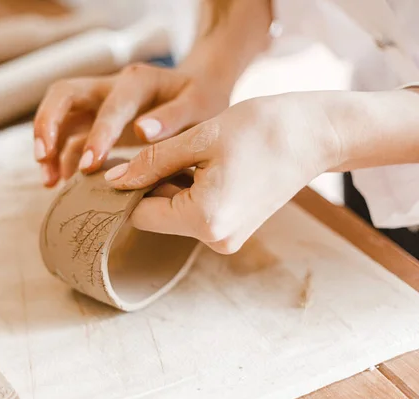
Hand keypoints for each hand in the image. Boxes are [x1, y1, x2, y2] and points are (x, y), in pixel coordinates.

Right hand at [33, 62, 230, 186]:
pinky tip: (59, 181)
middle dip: (47, 123)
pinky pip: (70, 135)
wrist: (198, 89)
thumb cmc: (201, 99)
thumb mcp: (200, 106)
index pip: (110, 106)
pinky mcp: (97, 120)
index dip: (97, 135)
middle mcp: (112, 86)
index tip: (90, 166)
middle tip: (42, 157)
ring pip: (60, 113)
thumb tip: (142, 132)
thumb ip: (174, 118)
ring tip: (48, 179)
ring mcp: (101, 102)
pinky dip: (61, 157)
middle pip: (65, 93)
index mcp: (138, 82)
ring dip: (47, 143)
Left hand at [104, 92, 346, 253]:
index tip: (119, 164)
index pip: (140, 214)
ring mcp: (227, 238)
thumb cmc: (262, 128)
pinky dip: (189, 190)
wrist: (315, 134)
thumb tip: (113, 180)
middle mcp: (215, 239)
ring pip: (175, 213)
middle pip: (158, 216)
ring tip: (190, 152)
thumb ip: (151, 162)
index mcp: (205, 219)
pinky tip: (202, 164)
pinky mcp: (234, 230)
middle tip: (157, 149)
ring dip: (170, 185)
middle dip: (149, 185)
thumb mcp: (199, 138)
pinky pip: (195, 213)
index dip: (125, 190)